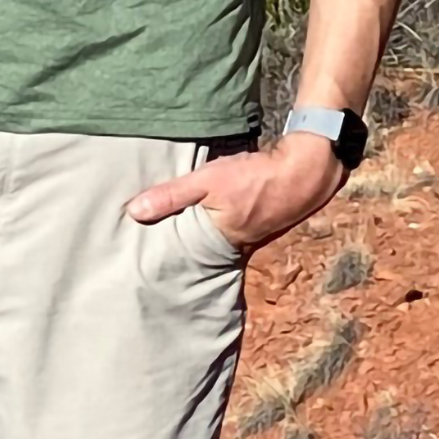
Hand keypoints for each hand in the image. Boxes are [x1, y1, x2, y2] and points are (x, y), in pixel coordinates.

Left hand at [125, 134, 346, 255]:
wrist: (305, 172)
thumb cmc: (254, 176)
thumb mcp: (208, 180)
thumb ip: (172, 195)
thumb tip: (132, 212)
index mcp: (216, 241)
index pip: (183, 257)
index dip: (165, 261)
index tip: (142, 267)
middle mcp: (232, 248)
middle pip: (200, 259)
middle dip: (182, 261)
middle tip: (154, 265)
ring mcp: (250, 240)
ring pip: (217, 248)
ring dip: (202, 248)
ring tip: (177, 249)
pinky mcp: (261, 227)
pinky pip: (234, 236)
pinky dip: (221, 234)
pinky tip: (215, 226)